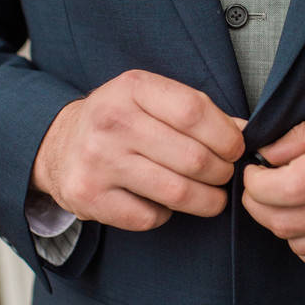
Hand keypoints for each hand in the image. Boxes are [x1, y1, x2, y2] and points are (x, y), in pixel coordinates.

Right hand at [30, 70, 245, 229]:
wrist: (59, 145)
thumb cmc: (121, 121)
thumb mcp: (151, 99)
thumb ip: (197, 112)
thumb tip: (245, 133)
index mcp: (131, 87)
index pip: (194, 111)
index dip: (227, 136)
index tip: (236, 149)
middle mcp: (111, 121)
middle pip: (193, 157)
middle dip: (221, 172)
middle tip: (223, 175)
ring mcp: (97, 161)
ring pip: (177, 192)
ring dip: (206, 200)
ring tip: (211, 196)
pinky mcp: (90, 197)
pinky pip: (151, 217)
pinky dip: (167, 214)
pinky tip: (163, 201)